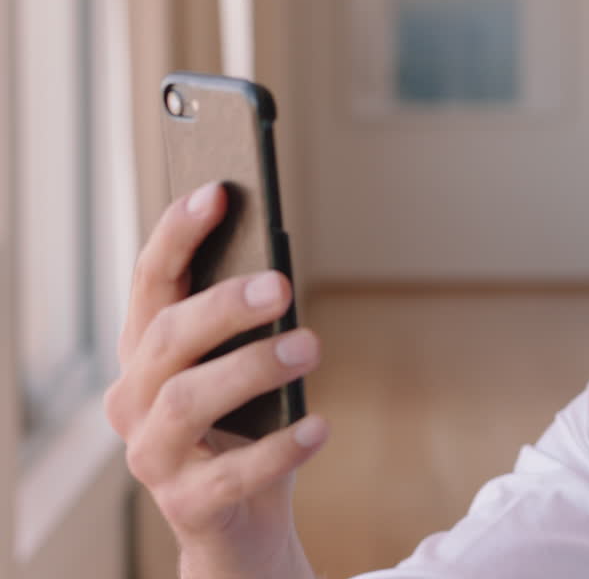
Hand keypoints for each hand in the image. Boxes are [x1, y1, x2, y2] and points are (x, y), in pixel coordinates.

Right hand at [105, 183, 325, 578]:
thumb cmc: (246, 429)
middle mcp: (135, 398)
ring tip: (310, 347)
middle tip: (280, 285)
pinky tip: (320, 427)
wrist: (241, 528)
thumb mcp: (245, 371)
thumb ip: (249, 325)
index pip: (150, 282)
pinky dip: (279, 448)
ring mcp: (152, 454)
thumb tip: (276, 269)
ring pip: (188, 399)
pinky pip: (231, 474)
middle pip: (167, 337)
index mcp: (147, 352)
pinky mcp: (186, 505)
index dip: (177, 235)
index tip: (217, 192)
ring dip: (252, 367)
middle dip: (221, 305)